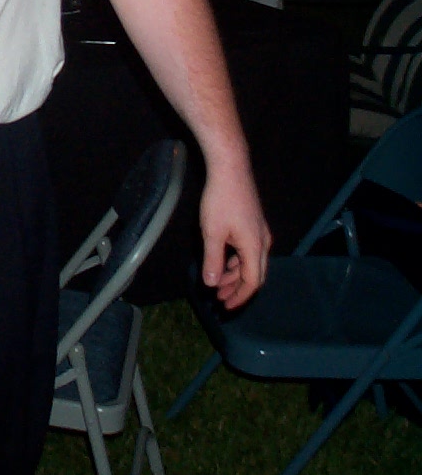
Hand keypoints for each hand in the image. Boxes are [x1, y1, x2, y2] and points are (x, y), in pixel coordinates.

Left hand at [199, 163, 271, 309]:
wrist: (230, 169)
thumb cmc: (220, 200)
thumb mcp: (212, 233)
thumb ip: (213, 260)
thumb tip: (212, 284)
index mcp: (255, 247)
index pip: (252, 282)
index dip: (240, 297)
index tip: (225, 306)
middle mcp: (263, 242)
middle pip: (255, 274)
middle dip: (238, 290)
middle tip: (220, 300)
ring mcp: (260, 232)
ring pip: (251, 262)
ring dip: (235, 275)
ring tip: (218, 284)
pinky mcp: (254, 224)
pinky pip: (248, 250)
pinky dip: (236, 261)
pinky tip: (223, 263)